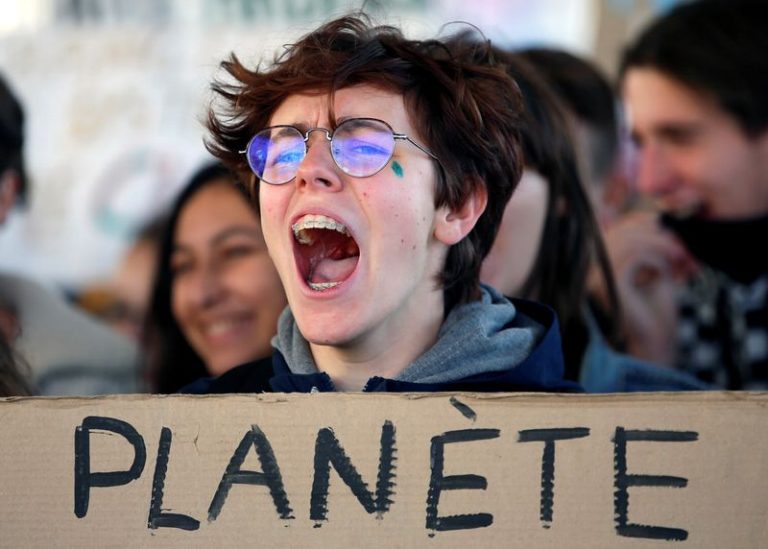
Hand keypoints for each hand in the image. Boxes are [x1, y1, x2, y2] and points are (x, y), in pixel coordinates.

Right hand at [592, 210, 697, 365]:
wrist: (656, 342)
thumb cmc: (656, 307)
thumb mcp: (654, 266)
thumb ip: (648, 242)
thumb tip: (655, 214)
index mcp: (596, 261)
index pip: (618, 225)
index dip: (647, 224)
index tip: (673, 238)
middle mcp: (589, 267)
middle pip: (624, 229)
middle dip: (660, 235)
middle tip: (683, 251)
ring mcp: (595, 276)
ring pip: (631, 240)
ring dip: (663, 246)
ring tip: (681, 261)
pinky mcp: (609, 285)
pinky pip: (635, 255)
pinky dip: (658, 260)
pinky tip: (668, 275)